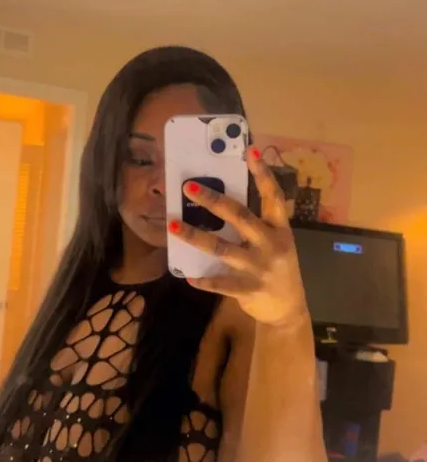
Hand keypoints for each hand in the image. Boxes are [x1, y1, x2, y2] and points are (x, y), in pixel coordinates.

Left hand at [168, 147, 308, 327]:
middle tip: (189, 187)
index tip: (250, 151)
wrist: (288, 309)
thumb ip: (258, 225)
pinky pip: (222, 283)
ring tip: (173, 226)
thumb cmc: (277, 269)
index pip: (272, 196)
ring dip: (195, 236)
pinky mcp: (249, 288)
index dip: (262, 173)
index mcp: (280, 229)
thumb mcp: (277, 243)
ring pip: (222, 248)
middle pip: (240, 216)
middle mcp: (271, 244)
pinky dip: (204, 280)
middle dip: (213, 200)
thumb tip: (223, 204)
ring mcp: (260, 267)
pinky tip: (188, 276)